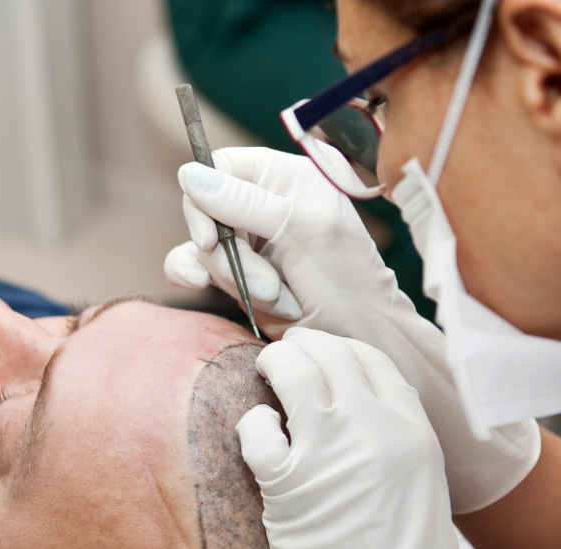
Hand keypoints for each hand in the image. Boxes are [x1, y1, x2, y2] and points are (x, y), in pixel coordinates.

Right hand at [165, 146, 539, 513]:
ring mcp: (260, 256)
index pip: (229, 165)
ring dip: (219, 270)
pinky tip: (242, 303)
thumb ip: (247, 202)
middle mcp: (275, 218)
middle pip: (206, 206)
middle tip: (251, 269)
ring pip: (198, 245)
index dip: (213, 189)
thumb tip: (188, 171)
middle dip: (219, 239)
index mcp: (298, 188)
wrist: (373, 369)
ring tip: (269, 296)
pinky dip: (210, 288)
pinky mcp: (249, 295)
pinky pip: (203, 277)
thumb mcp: (304, 237)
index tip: (217, 222)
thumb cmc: (355, 298)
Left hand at [237, 328, 462, 548]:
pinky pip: (258, 428)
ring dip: (274, 364)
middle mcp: (375, 430)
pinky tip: (258, 433)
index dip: (339, 349)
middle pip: (330, 355)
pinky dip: (253, 424)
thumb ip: (393, 437)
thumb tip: (353, 403)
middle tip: (285, 353)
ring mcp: (329, 451)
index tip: (321, 351)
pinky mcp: (287, 481)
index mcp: (414, 431)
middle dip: (302, 346)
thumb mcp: (421, 484)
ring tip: (265, 372)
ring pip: (292, 373)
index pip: (372, 360)